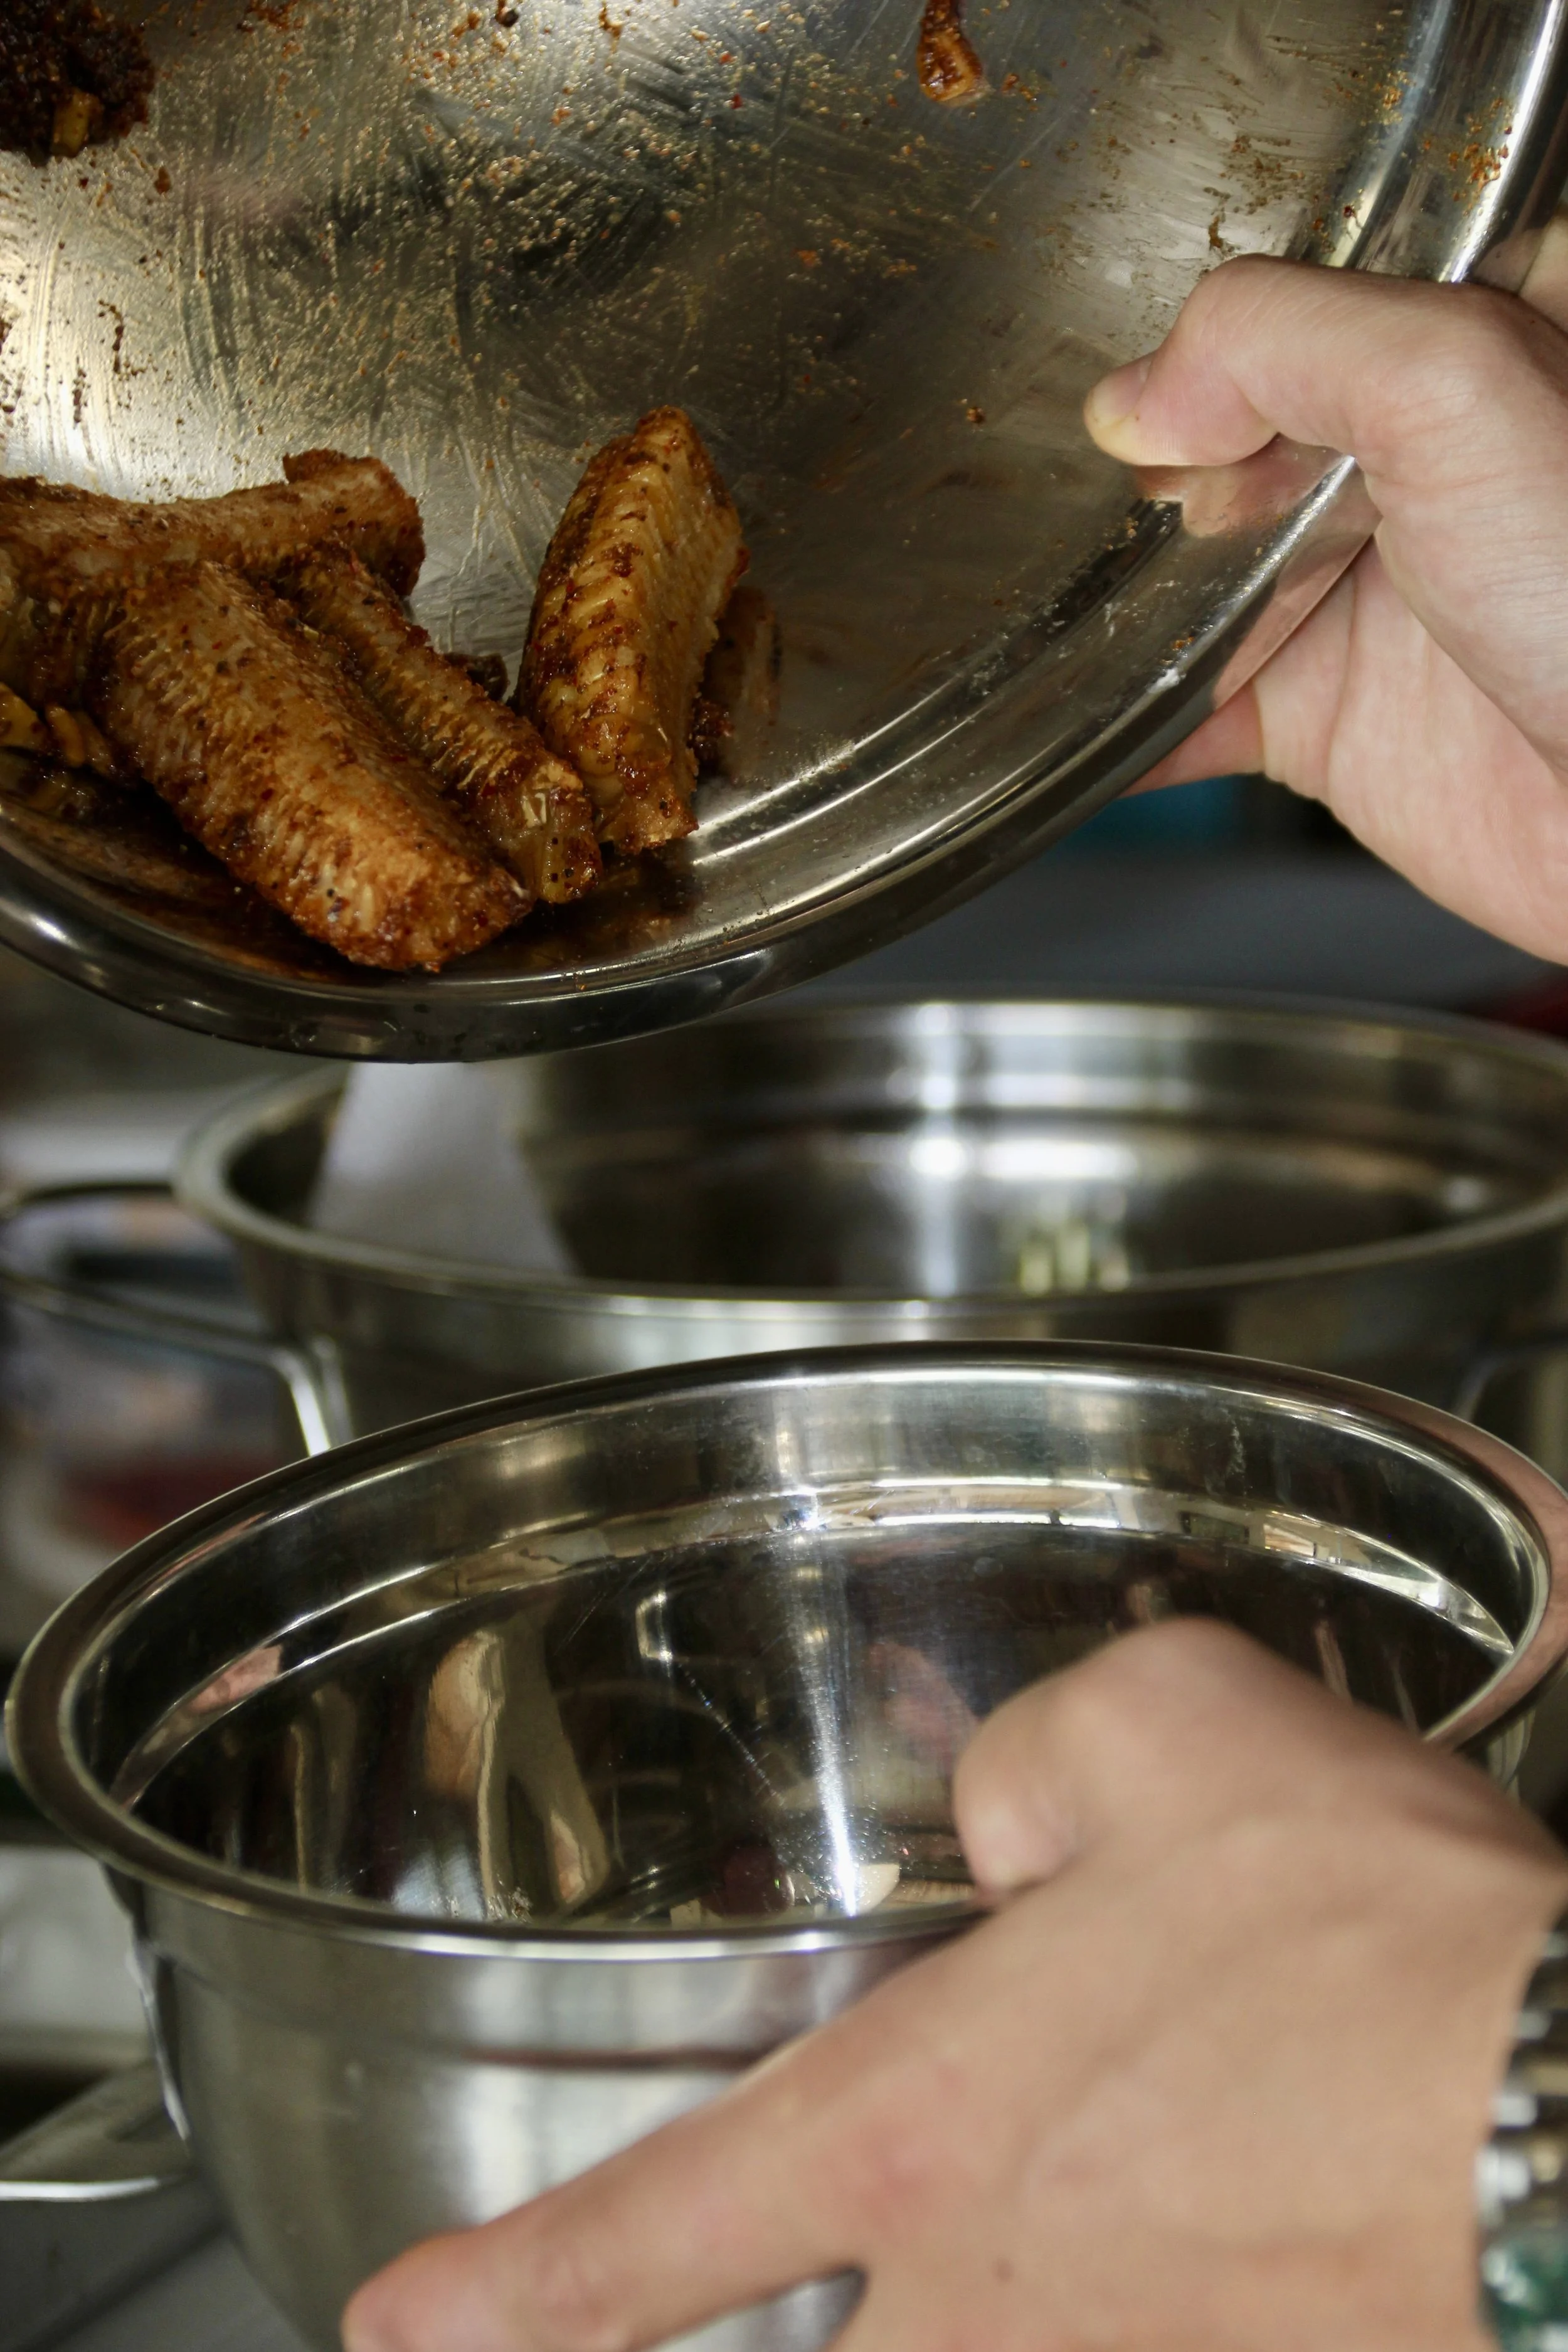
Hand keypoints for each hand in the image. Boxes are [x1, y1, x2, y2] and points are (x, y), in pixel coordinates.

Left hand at [343, 1621, 1567, 2351]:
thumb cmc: (1390, 1939)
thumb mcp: (1180, 1730)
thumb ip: (1046, 1769)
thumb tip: (1022, 1827)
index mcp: (930, 2131)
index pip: (656, 2236)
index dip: (512, 2295)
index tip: (406, 2331)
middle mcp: (1001, 2304)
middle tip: (656, 2322)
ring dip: (964, 2314)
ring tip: (1068, 2216)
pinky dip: (1136, 2303)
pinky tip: (1192, 2247)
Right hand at [1086, 240, 1567, 963]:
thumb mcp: (1461, 385)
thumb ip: (1282, 341)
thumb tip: (1137, 400)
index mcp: (1478, 328)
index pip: (1314, 280)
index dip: (1225, 325)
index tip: (1166, 379)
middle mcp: (1419, 456)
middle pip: (1228, 428)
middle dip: (1148, 463)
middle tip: (1128, 496)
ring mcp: (1367, 590)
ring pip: (1194, 573)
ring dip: (1110, 595)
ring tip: (1043, 593)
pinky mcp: (1329, 716)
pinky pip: (1191, 715)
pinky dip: (1123, 729)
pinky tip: (1074, 723)